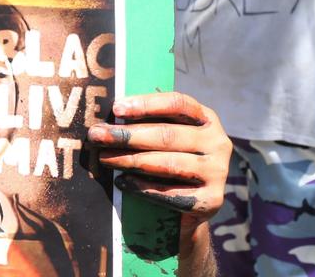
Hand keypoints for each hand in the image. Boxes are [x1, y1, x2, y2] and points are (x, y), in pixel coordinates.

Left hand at [87, 92, 230, 228]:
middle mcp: (218, 143)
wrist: (189, 210)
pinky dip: (143, 188)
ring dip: (131, 160)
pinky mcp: (211, 200)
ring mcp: (218, 173)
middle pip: (168, 135)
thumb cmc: (170, 161)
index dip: (146, 104)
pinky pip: (170, 193)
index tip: (116, 109)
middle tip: (96, 136)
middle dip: (128, 135)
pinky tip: (121, 182)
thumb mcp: (167, 138)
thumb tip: (109, 115)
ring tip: (104, 158)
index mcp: (207, 119)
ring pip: (168, 163)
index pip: (178, 104)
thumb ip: (149, 123)